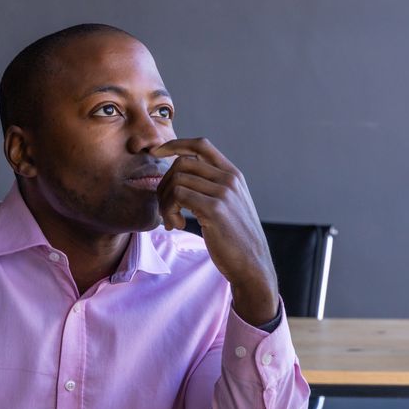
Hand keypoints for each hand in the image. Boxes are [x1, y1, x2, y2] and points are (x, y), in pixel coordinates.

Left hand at [152, 138, 278, 326]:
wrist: (252, 264)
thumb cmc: (235, 238)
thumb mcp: (229, 205)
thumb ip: (212, 187)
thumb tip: (180, 175)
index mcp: (233, 174)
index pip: (200, 144)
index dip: (174, 144)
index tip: (155, 153)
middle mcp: (229, 179)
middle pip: (182, 163)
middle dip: (164, 184)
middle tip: (165, 208)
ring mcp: (223, 193)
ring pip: (176, 180)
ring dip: (165, 202)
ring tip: (172, 221)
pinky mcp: (215, 209)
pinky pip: (178, 196)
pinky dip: (169, 211)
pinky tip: (177, 226)